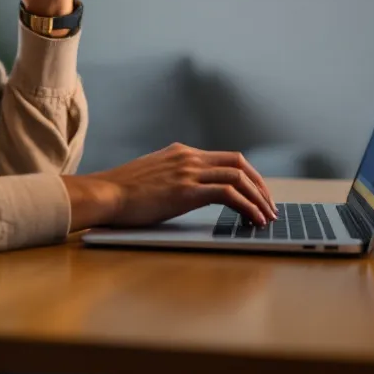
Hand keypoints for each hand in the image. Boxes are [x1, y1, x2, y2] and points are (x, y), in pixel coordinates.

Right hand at [61, 143, 277, 231]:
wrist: (104, 194)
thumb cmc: (121, 193)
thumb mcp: (152, 176)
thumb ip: (172, 177)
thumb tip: (186, 191)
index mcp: (181, 153)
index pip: (226, 158)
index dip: (248, 176)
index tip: (256, 194)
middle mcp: (188, 157)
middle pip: (239, 164)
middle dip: (259, 185)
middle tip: (269, 206)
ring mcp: (188, 172)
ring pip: (239, 178)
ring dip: (258, 198)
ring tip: (267, 217)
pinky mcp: (187, 190)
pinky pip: (229, 195)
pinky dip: (247, 206)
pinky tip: (253, 220)